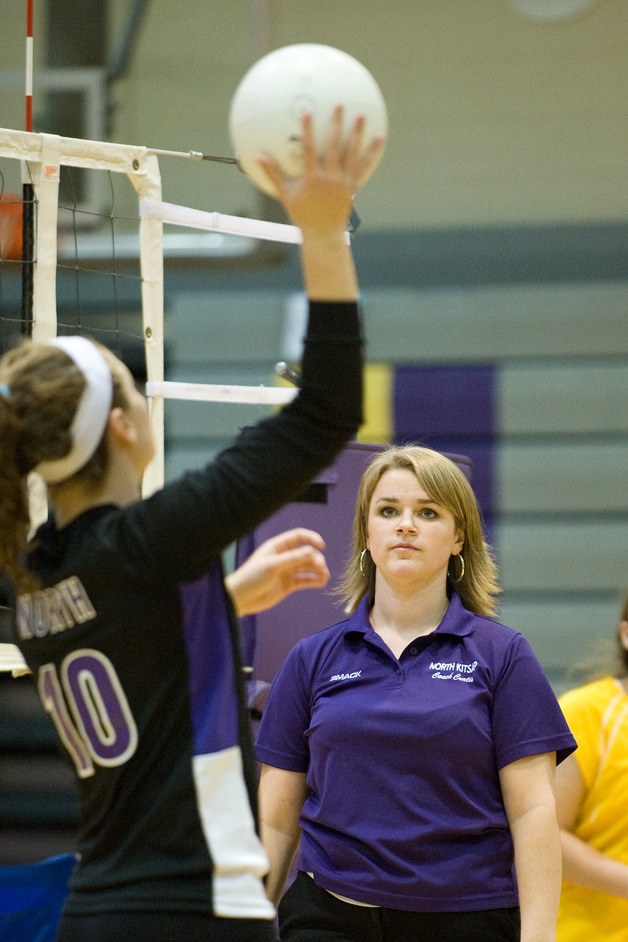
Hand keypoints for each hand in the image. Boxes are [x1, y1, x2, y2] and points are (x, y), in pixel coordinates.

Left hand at [225, 528, 329, 616]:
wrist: (241, 599)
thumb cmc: (251, 577)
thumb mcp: (272, 566)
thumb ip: (293, 559)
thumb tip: (312, 551)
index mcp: (277, 547)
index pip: (298, 537)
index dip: (311, 538)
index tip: (322, 545)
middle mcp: (284, 557)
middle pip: (305, 553)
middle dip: (315, 558)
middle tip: (321, 567)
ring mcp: (286, 571)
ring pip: (307, 567)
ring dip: (318, 570)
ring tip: (325, 576)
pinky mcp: (288, 584)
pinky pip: (304, 580)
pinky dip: (314, 580)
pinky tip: (321, 582)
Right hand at [255, 106, 384, 238]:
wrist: (323, 234)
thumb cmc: (302, 214)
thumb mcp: (285, 194)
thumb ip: (272, 173)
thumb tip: (256, 156)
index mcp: (312, 178)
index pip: (310, 149)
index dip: (308, 130)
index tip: (307, 112)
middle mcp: (330, 177)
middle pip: (334, 146)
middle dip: (336, 124)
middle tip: (339, 104)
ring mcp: (343, 181)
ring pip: (352, 153)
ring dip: (357, 133)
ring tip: (361, 114)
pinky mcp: (353, 186)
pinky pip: (364, 166)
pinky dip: (372, 152)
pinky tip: (380, 138)